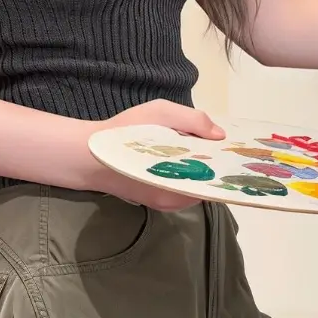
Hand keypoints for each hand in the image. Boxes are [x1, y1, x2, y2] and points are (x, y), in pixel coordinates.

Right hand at [78, 99, 225, 210]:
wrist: (86, 155)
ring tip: (202, 145)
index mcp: (178, 185)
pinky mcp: (155, 201)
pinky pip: (180, 185)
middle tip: (216, 142)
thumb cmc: (122, 132)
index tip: (231, 147)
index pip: (214, 179)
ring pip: (193, 184)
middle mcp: (174, 201)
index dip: (224, 162)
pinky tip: (183, 154)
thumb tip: (219, 135)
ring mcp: (165, 204)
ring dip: (198, 166)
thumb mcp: (159, 113)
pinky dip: (185, 171)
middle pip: (205, 183)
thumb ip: (192, 121)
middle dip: (212, 163)